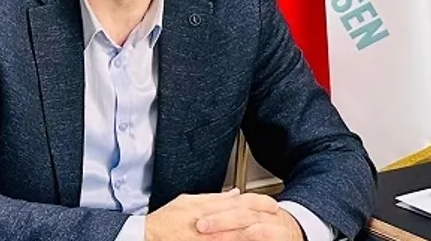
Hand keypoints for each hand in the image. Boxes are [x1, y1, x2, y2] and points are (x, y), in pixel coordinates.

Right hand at [144, 189, 303, 240]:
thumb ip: (213, 198)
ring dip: (258, 233)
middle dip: (264, 218)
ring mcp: (211, 238)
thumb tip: (234, 194)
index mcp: (207, 208)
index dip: (259, 202)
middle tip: (279, 218)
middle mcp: (212, 223)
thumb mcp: (188, 201)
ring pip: (241, 234)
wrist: (151, 237)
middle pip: (244, 219)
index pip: (239, 202)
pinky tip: (252, 240)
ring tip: (273, 232)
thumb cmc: (166, 221)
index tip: (272, 204)